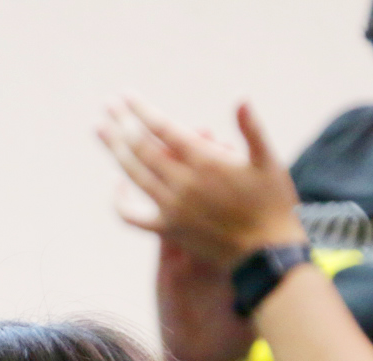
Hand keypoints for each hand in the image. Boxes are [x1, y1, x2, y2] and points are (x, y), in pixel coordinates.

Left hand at [99, 98, 304, 265]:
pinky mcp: (167, 229)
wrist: (266, 253)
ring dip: (114, 149)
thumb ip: (252, 129)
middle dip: (122, 123)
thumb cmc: (273, 203)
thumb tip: (241, 98)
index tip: (125, 96)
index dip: (141, 111)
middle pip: (141, 148)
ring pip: (133, 174)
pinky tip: (117, 182)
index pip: (163, 129)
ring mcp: (171, 207)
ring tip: (100, 129)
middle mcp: (182, 183)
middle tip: (107, 104)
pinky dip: (119, 200)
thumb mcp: (268, 161)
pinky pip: (132, 215)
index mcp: (205, 161)